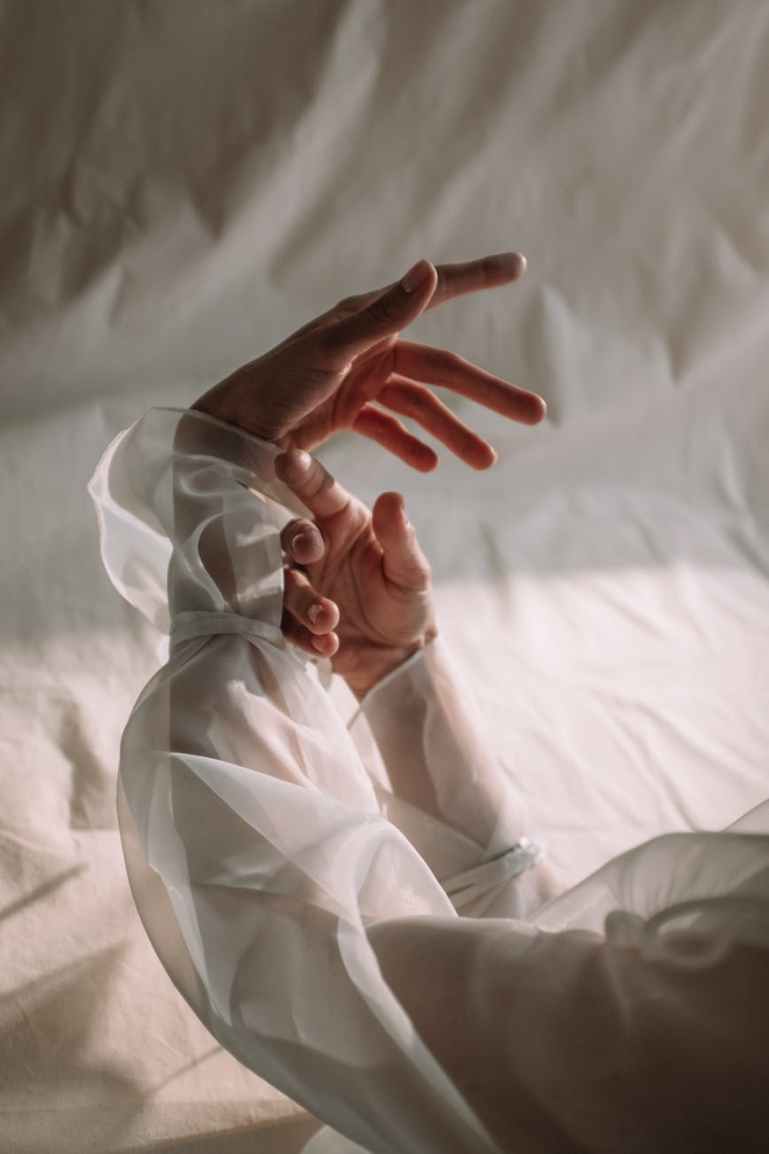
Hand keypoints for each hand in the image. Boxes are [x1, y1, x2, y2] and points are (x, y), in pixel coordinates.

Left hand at [191, 252, 545, 471]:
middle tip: (537, 414)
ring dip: (454, 433)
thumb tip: (430, 269)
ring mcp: (360, 380)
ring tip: (486, 462)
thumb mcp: (332, 351)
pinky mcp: (346, 412)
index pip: (435, 292)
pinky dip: (411, 444)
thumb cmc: (276, 386)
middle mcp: (370, 345)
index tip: (519, 265)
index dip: (477, 277)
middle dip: (489, 393)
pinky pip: (390, 427)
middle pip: (443, 369)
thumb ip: (384, 314)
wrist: (232, 431)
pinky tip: (430, 465)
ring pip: (422, 406)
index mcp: (369, 320)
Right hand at [273, 448, 435, 699]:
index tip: (286, 457)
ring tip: (329, 618)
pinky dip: (303, 635)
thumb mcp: (412, 570)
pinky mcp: (293, 619)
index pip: (318, 491)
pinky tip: (327, 645)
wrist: (398, 653)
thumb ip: (400, 537)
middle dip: (297, 540)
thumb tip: (393, 497)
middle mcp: (316, 547)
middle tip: (311, 551)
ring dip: (302, 599)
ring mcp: (302, 583)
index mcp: (342, 521)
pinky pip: (284, 623)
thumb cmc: (406, 597)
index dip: (301, 473)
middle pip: (290, 534)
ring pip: (283, 581)